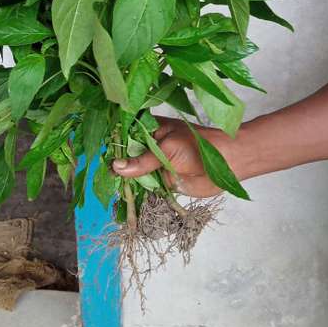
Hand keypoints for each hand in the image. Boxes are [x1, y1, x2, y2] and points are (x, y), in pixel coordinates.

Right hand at [113, 117, 243, 197]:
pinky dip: (136, 193)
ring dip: (124, 181)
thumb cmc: (199, 145)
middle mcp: (150, 146)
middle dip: (116, 165)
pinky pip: (145, 187)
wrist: (227, 163)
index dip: (113, 143)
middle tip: (102, 175)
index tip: (100, 153)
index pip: (126, 134)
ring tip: (109, 188)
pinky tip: (124, 197)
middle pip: (126, 156)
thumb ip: (143, 161)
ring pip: (134, 174)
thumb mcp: (167, 149)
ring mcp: (156, 164)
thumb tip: (116, 167)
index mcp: (151, 129)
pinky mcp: (163, 181)